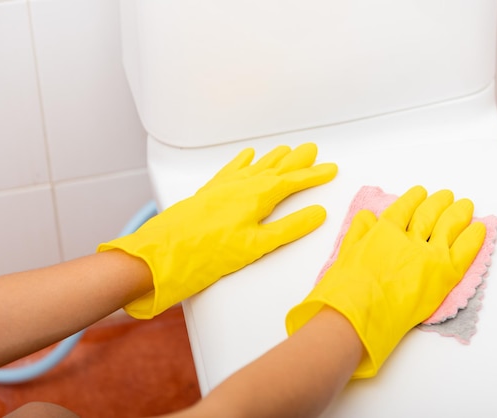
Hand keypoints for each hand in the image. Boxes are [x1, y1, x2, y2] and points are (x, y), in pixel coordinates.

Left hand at [99, 143, 337, 318]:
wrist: (166, 253)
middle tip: (312, 150)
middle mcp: (242, 185)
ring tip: (287, 149)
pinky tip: (248, 155)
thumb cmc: (210, 253)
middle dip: (296, 160)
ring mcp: (225, 186)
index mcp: (257, 197)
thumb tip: (316, 213)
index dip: (313, 176)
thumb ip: (288, 228)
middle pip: (276, 168)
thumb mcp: (257, 246)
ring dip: (273, 158)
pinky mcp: (210, 192)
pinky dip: (243, 161)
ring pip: (255, 166)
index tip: (329, 170)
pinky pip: (232, 169)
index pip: (292, 182)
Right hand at [286, 185, 485, 377]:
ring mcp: (429, 254)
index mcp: (384, 230)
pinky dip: (473, 238)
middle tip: (447, 196)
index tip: (420, 192)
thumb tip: (368, 216)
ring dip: (458, 214)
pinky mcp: (444, 274)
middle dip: (439, 203)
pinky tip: (479, 229)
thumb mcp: (347, 252)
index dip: (414, 198)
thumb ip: (359, 231)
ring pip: (448, 227)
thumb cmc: (347, 287)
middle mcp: (409, 238)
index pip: (404, 208)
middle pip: (429, 214)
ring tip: (465, 206)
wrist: (360, 311)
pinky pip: (464, 251)